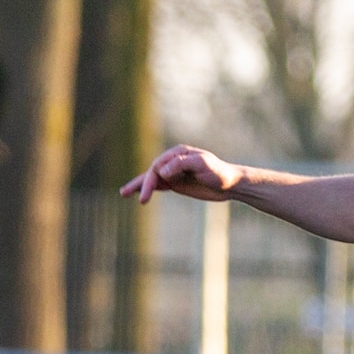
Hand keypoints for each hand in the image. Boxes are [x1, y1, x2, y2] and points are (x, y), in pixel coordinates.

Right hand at [120, 145, 241, 203]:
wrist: (230, 183)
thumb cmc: (219, 172)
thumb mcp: (203, 164)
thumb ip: (182, 164)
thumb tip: (162, 171)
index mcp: (178, 153)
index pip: (159, 165)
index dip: (154, 178)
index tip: (154, 189)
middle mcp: (173, 161)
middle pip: (152, 172)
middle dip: (144, 185)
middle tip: (141, 199)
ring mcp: (173, 172)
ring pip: (152, 179)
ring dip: (138, 186)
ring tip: (123, 193)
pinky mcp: (176, 183)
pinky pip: (159, 185)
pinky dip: (148, 190)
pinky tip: (138, 195)